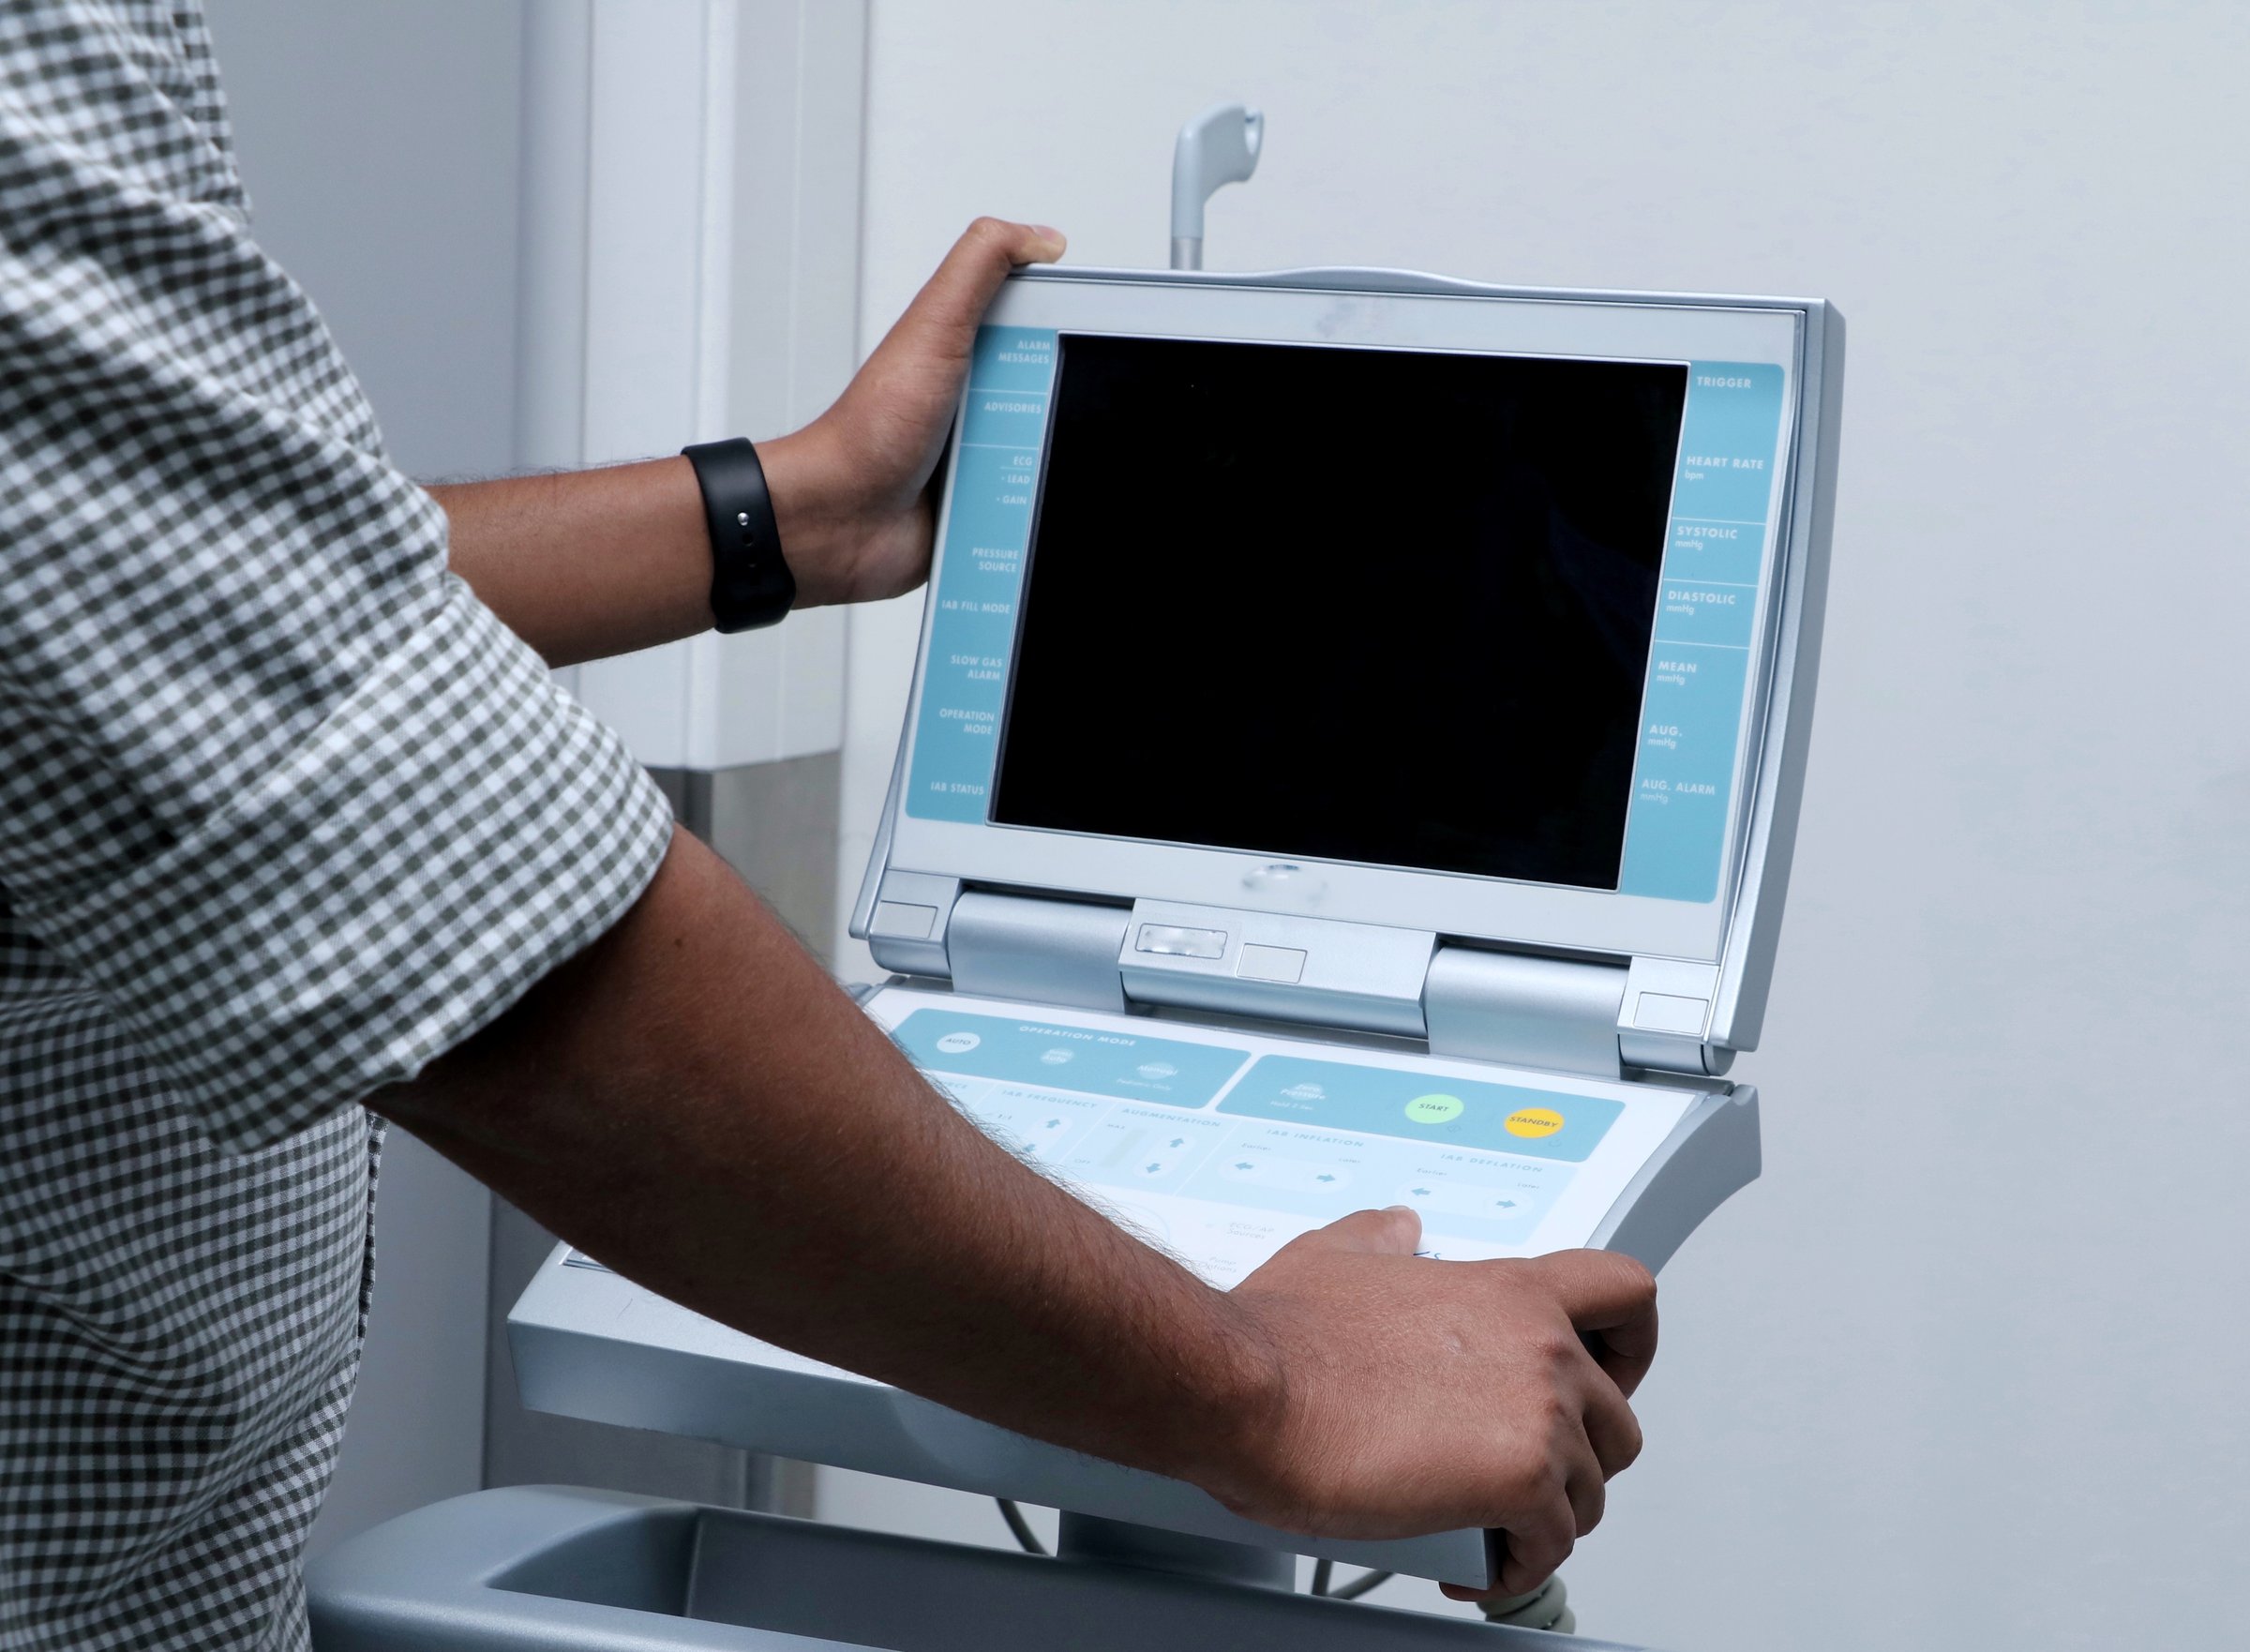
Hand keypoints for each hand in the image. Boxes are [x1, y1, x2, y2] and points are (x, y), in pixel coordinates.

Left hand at [763, 217, 1065, 607]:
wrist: (840, 517)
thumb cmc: (869, 430)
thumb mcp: (933, 325)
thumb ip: (980, 266)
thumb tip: (1040, 237)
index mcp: (972, 351)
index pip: (1045, 335)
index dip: (1065, 341)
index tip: (1071, 353)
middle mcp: (979, 402)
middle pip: (1058, 403)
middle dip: (1055, 419)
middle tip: (1017, 425)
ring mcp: (982, 457)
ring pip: (1049, 462)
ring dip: (1042, 475)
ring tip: (1005, 474)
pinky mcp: (983, 508)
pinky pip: (1030, 514)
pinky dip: (1031, 519)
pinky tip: (1013, 515)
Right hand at [1204, 1208, 1656, 1597]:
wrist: (1248, 1390)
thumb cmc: (1281, 1333)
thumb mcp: (1337, 1253)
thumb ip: (1381, 1237)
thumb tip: (1396, 1228)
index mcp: (1508, 1288)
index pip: (1627, 1294)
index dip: (1631, 1344)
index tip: (1607, 1374)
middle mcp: (1541, 1343)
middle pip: (1620, 1418)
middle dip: (1578, 1458)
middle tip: (1524, 1473)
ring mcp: (1539, 1413)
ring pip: (1592, 1491)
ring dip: (1546, 1517)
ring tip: (1489, 1526)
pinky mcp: (1520, 1481)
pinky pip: (1551, 1547)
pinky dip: (1517, 1568)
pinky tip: (1473, 1566)